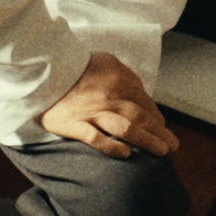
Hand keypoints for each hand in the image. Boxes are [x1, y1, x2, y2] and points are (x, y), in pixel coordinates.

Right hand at [41, 53, 178, 158]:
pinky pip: (97, 139)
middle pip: (141, 117)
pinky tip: (126, 154)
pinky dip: (113, 147)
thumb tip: (142, 93)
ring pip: (126, 129)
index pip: (145, 102)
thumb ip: (125, 76)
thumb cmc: (76, 65)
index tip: (163, 128)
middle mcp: (109, 97)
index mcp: (118, 80)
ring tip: (161, 152)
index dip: (157, 117)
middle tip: (172, 146)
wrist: (43, 69)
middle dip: (160, 133)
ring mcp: (92, 112)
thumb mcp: (107, 61)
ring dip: (147, 141)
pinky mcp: (74, 124)